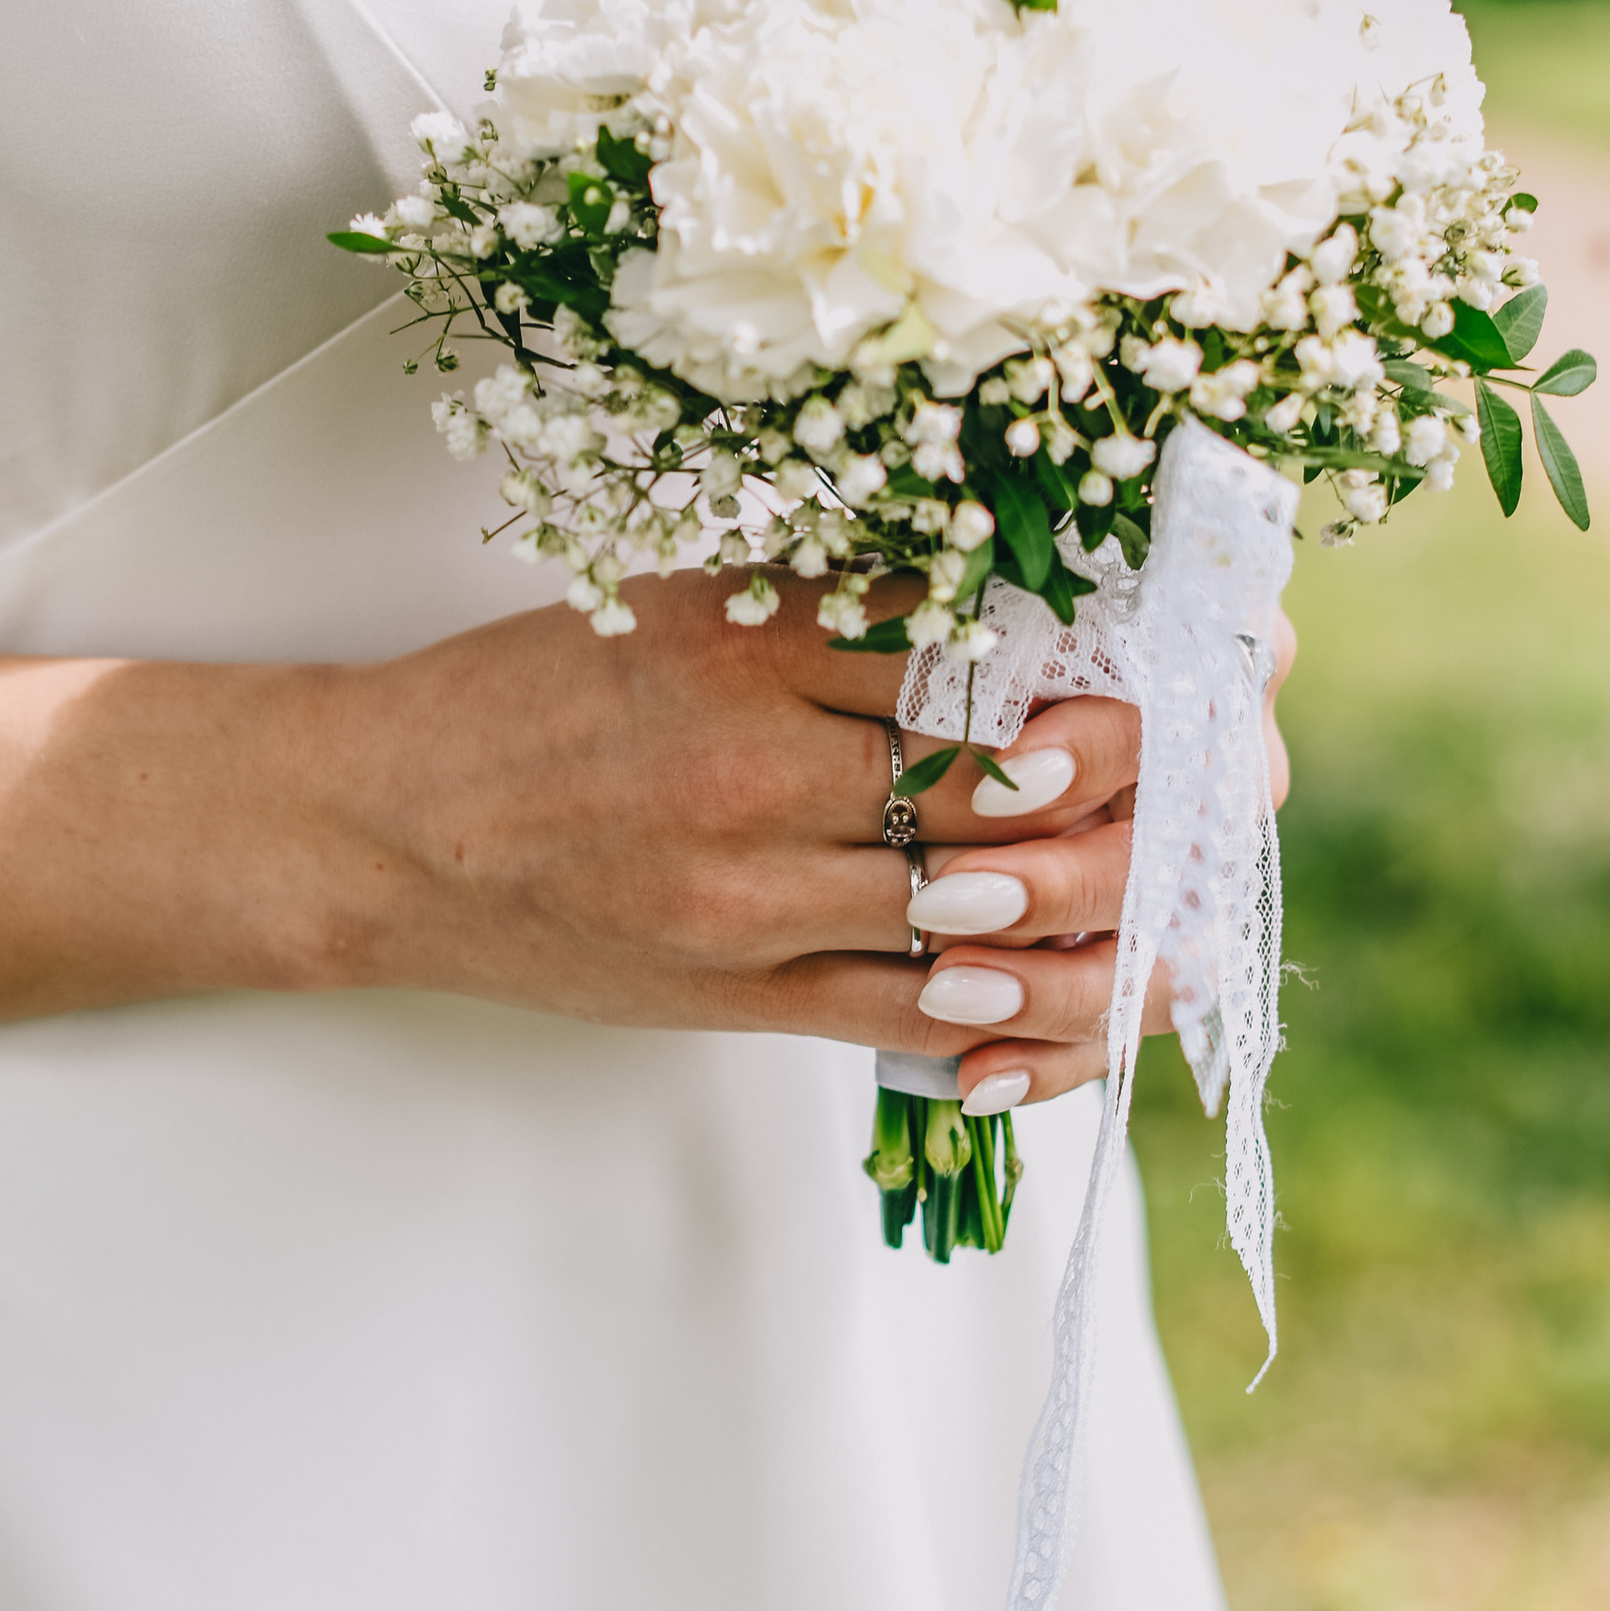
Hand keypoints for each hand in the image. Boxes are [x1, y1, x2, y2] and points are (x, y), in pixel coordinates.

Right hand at [308, 572, 1185, 1092]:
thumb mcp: (675, 601)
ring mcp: (749, 891)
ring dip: (1110, 899)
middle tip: (1226, 761)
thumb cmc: (535, 698)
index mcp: (748, 640)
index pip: (976, 637)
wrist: (382, 826)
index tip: (1191, 640)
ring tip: (1190, 889)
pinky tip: (1102, 996)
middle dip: (1144, 768)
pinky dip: (1026, 1014)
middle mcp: (757, 762)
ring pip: (981, 903)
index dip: (1107, 644)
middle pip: (1004, 768)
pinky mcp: (733, 992)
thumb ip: (831, 600)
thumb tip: (1018, 594)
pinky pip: (913, 1015)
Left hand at [898, 601, 1297, 1109]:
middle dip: (1059, 885)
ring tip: (948, 999)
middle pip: (1181, 848)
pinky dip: (1053, 1057)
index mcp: (1212, 652)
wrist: (944, 690)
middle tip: (948, 905)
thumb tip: (958, 681)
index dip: (1100, 749)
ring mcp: (1209, 867)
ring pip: (1172, 956)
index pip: (1181, 708)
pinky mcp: (1164, 954)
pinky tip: (978, 1083)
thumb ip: (993, 643)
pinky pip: (1129, 1024)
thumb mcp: (974, 619)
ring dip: (1057, 988)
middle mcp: (1233, 762)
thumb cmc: (961, 630)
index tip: (1006, 778)